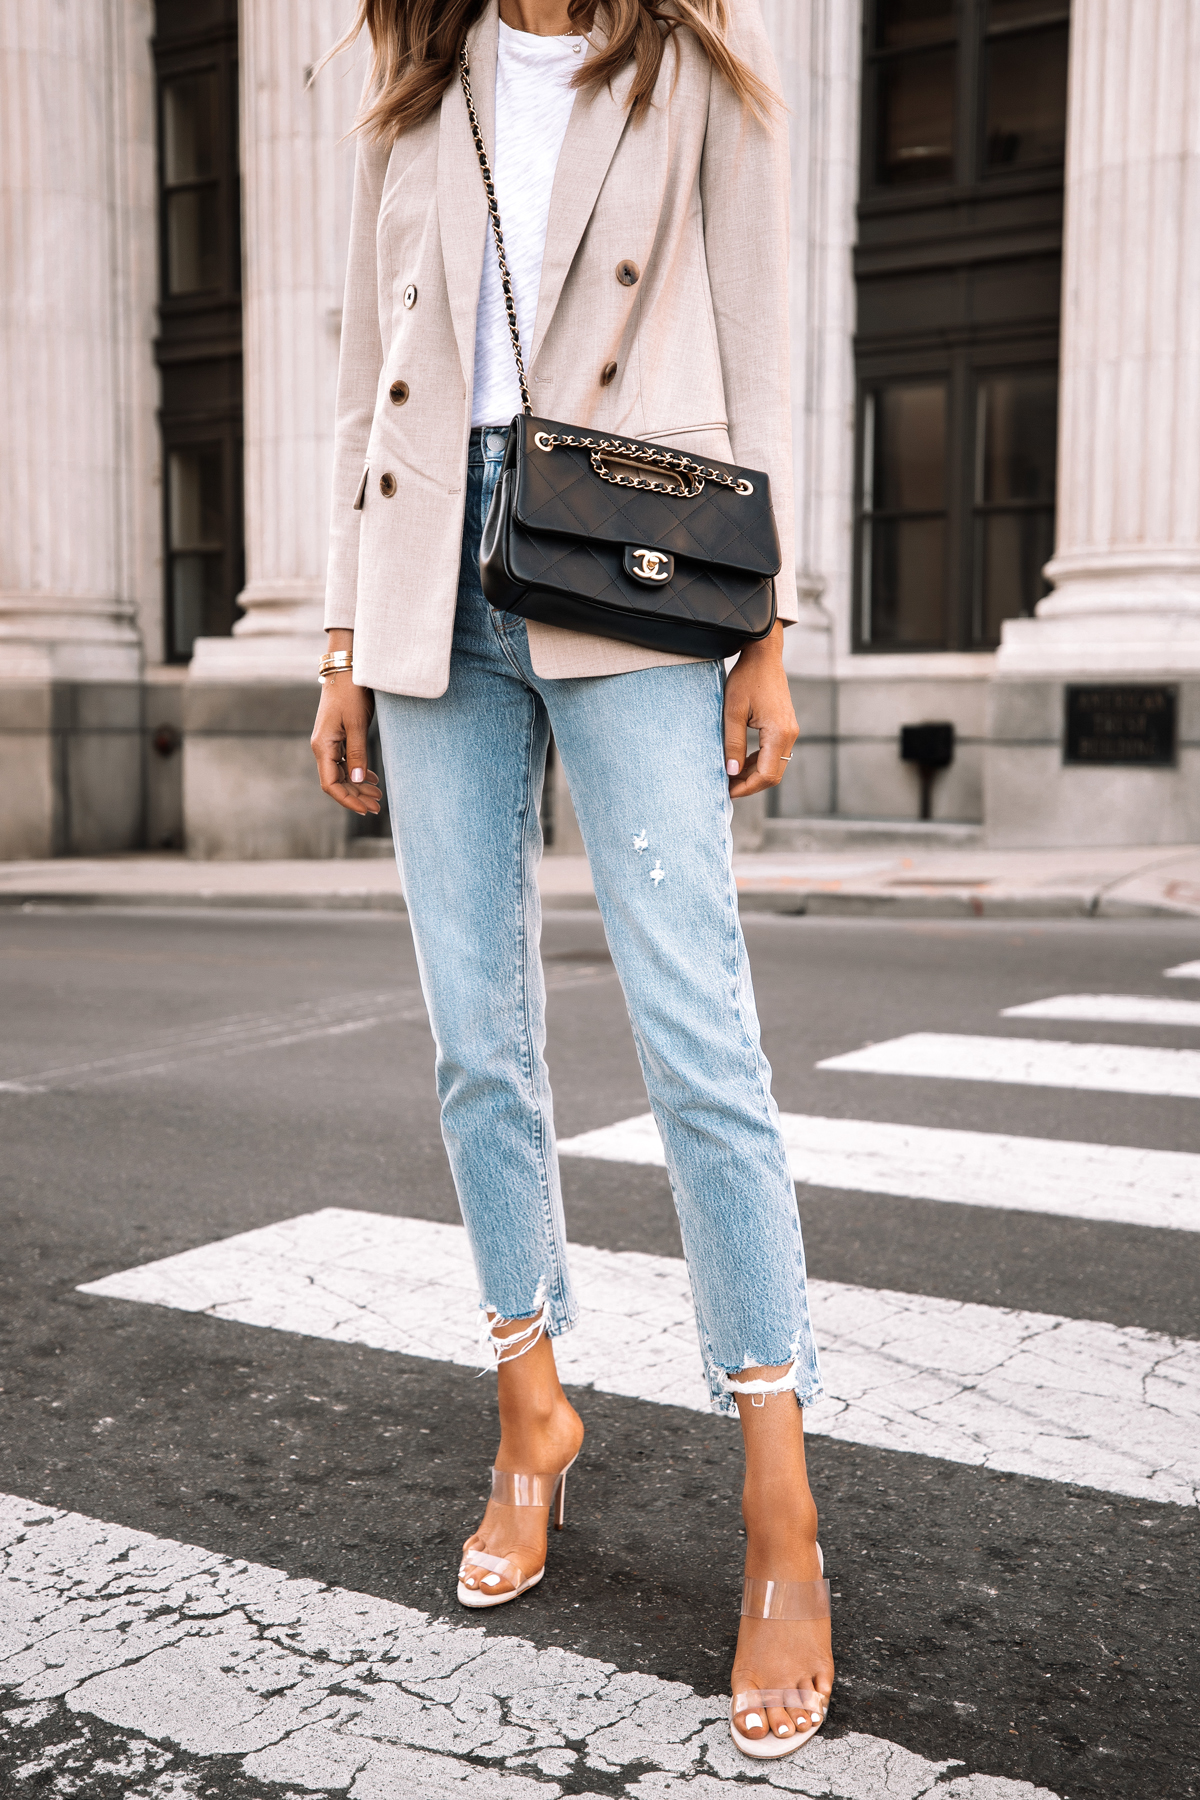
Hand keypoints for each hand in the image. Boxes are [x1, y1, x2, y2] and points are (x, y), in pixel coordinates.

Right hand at [310, 650, 382, 815]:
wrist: (346, 668)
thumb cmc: (351, 693)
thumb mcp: (357, 724)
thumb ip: (357, 753)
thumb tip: (357, 780)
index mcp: (323, 746)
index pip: (330, 784)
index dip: (347, 799)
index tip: (365, 809)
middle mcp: (323, 747)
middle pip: (337, 782)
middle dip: (356, 796)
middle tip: (378, 806)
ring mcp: (329, 743)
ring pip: (342, 773)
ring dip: (358, 786)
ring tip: (378, 795)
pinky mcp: (337, 737)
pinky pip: (345, 762)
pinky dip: (358, 772)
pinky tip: (371, 778)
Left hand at [723, 623, 797, 798]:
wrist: (764, 655)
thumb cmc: (747, 678)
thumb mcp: (732, 711)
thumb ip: (733, 743)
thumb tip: (731, 772)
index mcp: (778, 733)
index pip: (766, 775)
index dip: (746, 788)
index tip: (726, 791)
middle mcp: (789, 734)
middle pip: (773, 775)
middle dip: (750, 785)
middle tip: (726, 787)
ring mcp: (790, 731)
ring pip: (774, 766)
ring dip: (753, 774)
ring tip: (730, 776)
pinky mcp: (786, 727)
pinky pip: (774, 754)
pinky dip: (758, 762)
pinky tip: (741, 762)